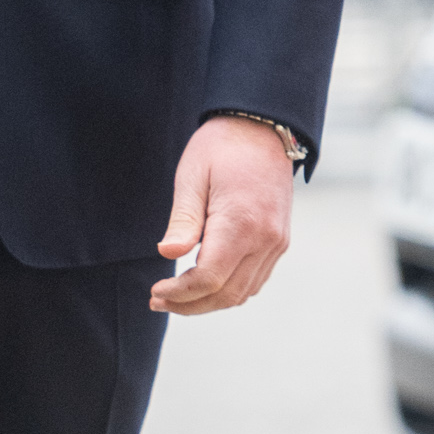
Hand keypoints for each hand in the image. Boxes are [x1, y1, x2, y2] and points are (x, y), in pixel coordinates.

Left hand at [151, 118, 293, 315]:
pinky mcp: (280, 241)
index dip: (180, 293)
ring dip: (209, 302)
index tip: (154, 292)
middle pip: (227, 294)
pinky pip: (255, 279)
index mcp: (241, 222)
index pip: (209, 278)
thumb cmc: (220, 147)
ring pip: (244, 293)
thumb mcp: (191, 177)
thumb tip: (167, 253)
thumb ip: (183, 220)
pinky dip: (229, 290)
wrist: (262, 128)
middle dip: (190, 305)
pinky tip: (203, 285)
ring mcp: (277, 242)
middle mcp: (266, 239)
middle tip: (158, 301)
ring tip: (176, 298)